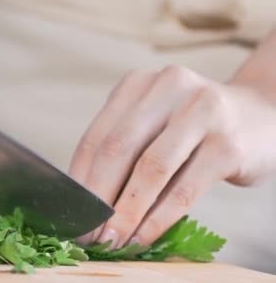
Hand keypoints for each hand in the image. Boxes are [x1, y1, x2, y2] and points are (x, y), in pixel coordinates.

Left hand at [69, 65, 275, 247]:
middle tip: (87, 232)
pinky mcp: (228, 143)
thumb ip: (124, 152)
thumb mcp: (155, 125)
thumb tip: (86, 203)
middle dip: (97, 197)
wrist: (261, 117)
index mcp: (139, 84)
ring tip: (111, 240)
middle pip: (118, 148)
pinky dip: (158, 217)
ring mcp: (202, 111)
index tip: (69, 212)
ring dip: (126, 211)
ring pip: (150, 168)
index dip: (79, 179)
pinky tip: (143, 236)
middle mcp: (169, 87)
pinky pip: (184, 188)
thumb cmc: (194, 129)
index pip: (97, 136)